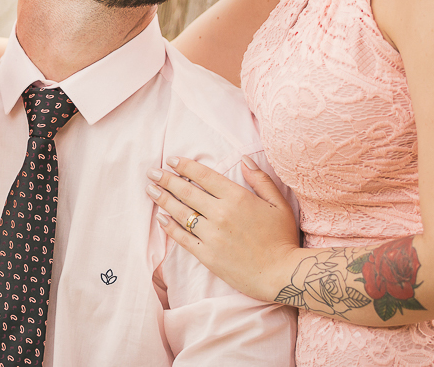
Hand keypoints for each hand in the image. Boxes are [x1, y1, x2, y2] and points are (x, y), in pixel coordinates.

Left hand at [146, 156, 299, 301]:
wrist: (282, 275)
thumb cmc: (283, 238)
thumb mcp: (278, 204)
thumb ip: (260, 179)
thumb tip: (245, 159)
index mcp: (237, 197)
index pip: (203, 175)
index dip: (185, 166)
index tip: (171, 160)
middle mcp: (220, 213)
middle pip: (186, 191)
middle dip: (166, 179)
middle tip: (152, 171)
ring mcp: (211, 235)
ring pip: (181, 213)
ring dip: (163, 199)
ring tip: (150, 190)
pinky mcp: (206, 255)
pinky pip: (182, 238)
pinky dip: (169, 226)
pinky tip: (160, 217)